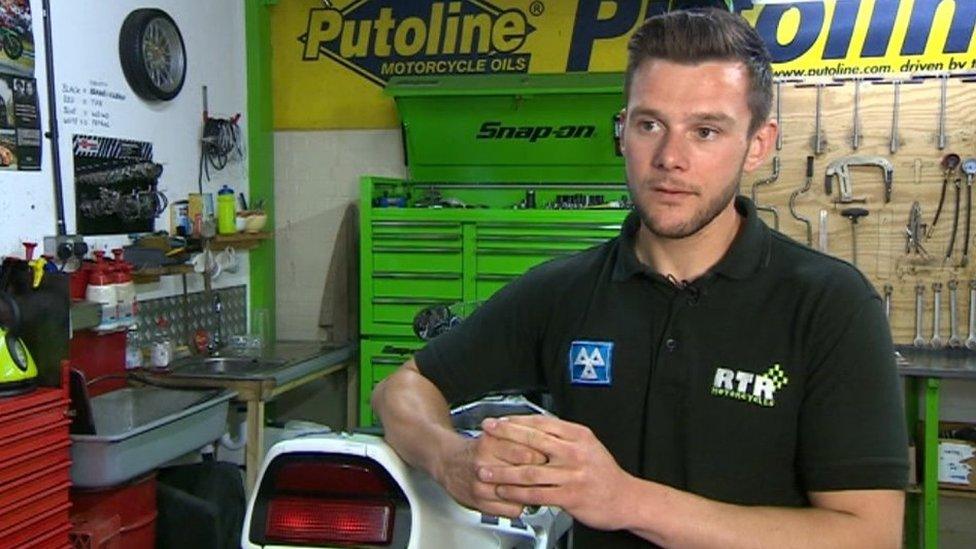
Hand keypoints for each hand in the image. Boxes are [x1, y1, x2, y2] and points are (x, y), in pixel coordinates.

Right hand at [435, 429, 547, 518]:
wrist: (447, 462)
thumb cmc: (476, 448)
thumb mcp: (495, 433)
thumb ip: (518, 436)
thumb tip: (546, 440)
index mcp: (489, 442)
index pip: (528, 452)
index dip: (544, 455)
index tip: (551, 456)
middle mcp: (483, 464)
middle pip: (524, 474)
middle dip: (541, 474)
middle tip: (548, 471)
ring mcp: (481, 486)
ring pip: (519, 494)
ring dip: (531, 491)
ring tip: (535, 484)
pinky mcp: (480, 503)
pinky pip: (512, 510)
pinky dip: (520, 504)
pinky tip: (519, 496)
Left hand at [478, 415, 633, 530]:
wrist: (626, 498)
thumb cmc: (603, 472)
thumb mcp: (588, 445)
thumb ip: (563, 436)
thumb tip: (534, 426)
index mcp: (578, 435)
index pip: (541, 423)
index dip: (516, 421)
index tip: (498, 421)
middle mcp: (574, 452)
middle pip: (532, 441)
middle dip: (504, 436)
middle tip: (486, 434)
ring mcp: (572, 475)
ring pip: (530, 470)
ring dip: (503, 471)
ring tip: (486, 471)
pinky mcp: (569, 496)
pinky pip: (536, 494)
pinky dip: (516, 493)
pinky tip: (504, 492)